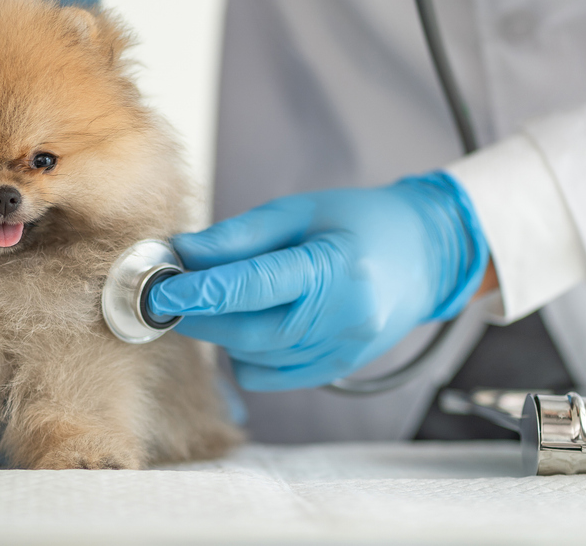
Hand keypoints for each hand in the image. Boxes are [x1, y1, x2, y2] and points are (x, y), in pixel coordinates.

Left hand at [148, 171, 487, 390]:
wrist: (425, 254)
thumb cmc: (361, 221)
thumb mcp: (301, 211)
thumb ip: (240, 236)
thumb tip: (183, 253)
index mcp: (336, 268)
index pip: (254, 286)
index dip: (200, 291)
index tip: (160, 290)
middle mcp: (344, 318)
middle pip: (249, 331)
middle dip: (200, 316)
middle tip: (170, 294)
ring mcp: (343, 351)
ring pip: (255, 356)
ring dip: (221, 332)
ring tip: (214, 299)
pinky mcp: (337, 370)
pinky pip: (270, 375)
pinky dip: (246, 353)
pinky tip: (250, 322)